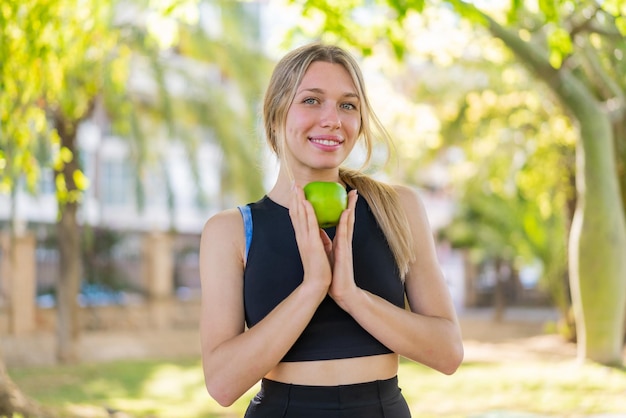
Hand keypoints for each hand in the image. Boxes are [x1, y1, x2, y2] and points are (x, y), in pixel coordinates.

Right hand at [289, 184, 331, 291]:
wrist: (318, 284)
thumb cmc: (320, 269)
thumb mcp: (319, 250)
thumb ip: (318, 239)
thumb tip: (320, 231)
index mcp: (303, 238)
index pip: (297, 217)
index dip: (295, 203)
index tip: (296, 191)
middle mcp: (301, 237)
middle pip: (295, 213)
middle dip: (294, 197)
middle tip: (293, 183)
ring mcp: (305, 239)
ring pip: (300, 216)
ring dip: (298, 200)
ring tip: (297, 187)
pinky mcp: (312, 243)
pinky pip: (310, 224)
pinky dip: (307, 212)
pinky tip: (306, 201)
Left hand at [328, 189, 358, 303]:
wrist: (340, 290)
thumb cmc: (334, 274)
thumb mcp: (327, 253)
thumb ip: (325, 241)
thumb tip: (318, 231)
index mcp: (339, 241)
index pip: (341, 221)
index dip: (343, 207)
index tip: (344, 195)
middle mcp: (343, 240)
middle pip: (347, 218)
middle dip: (350, 204)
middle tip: (352, 189)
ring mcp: (345, 245)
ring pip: (348, 222)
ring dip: (350, 207)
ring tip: (352, 194)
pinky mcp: (344, 251)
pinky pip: (343, 233)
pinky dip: (345, 221)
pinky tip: (346, 211)